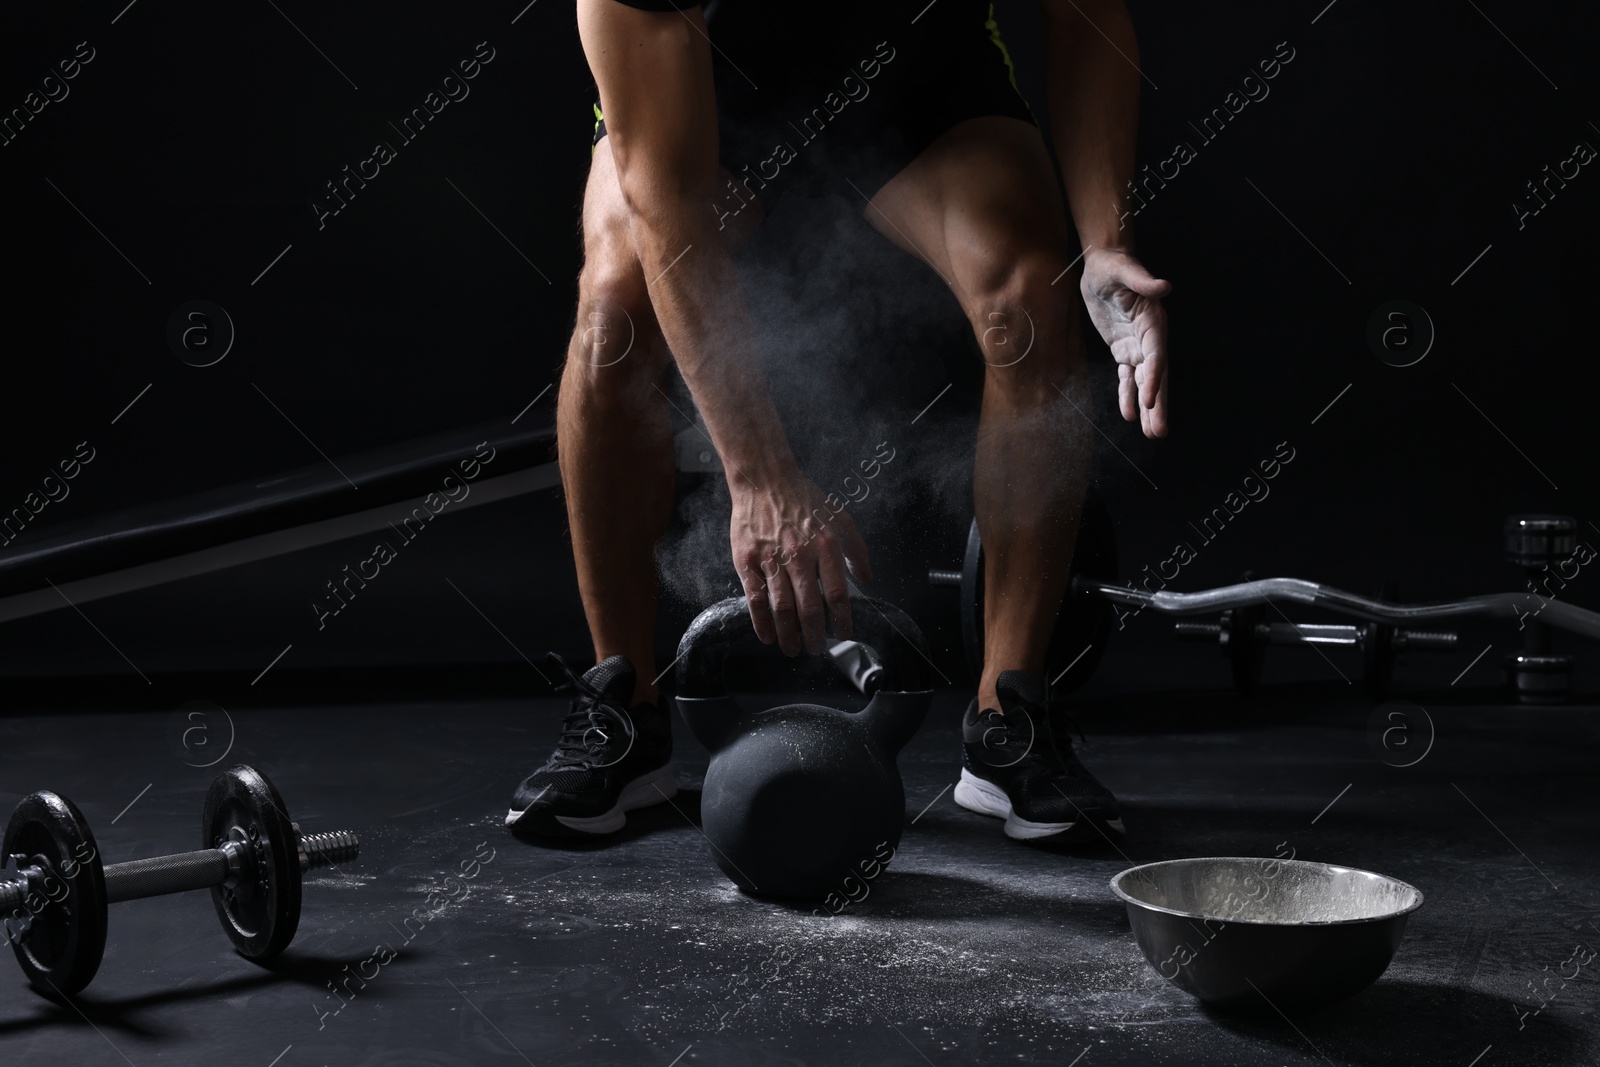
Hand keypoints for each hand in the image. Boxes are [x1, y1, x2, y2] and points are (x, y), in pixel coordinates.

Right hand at [730, 474, 871, 654]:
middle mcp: (800, 554)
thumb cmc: (804, 500)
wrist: (765, 481)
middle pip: (809, 606)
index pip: (836, 593)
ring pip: (782, 607)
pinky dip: (761, 622)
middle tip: (817, 649)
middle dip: (814, 634)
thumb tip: (867, 579)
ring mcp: (772, 558)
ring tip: (793, 649)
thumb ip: (856, 550)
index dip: (841, 619)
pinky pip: (755, 598)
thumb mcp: (840, 518)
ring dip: (788, 634)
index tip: (843, 634)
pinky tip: (768, 636)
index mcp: (826, 545)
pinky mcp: (748, 560)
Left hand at [1079, 247, 1170, 437]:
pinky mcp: (1123, 350)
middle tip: (1159, 432)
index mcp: (1154, 321)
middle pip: (1156, 376)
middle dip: (1157, 404)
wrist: (1104, 266)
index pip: (1156, 354)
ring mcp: (1137, 346)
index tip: (1149, 400)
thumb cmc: (1114, 266)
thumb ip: (1143, 280)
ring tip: (1151, 433)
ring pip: (1144, 382)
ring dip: (1147, 407)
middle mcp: (1150, 338)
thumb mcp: (1124, 269)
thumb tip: (1165, 286)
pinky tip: (1129, 415)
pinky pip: (1127, 377)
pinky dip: (1127, 395)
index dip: (1154, 378)